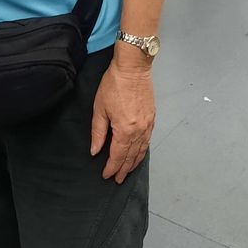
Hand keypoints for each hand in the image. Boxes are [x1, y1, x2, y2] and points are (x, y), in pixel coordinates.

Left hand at [90, 59, 154, 183]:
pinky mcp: (152, 118)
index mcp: (125, 130)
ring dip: (134, 163)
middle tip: (117, 179)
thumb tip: (95, 151)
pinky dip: (142, 151)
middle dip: (124, 169)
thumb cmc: (114, 84)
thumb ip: (98, 132)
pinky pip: (147, 141)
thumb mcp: (100, 108)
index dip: (112, 167)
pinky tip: (138, 154)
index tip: (106, 175)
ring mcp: (148, 124)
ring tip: (127, 171)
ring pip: (141, 150)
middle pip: (131, 156)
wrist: (133, 67)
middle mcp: (139, 130)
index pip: (118, 156)